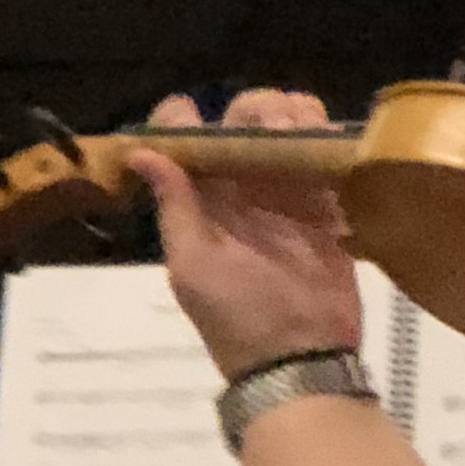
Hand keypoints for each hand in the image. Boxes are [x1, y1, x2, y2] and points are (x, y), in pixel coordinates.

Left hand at [125, 86, 364, 378]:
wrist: (301, 357)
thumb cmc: (239, 316)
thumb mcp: (196, 266)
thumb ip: (176, 208)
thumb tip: (139, 153)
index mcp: (200, 201)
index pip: (183, 143)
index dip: (182, 118)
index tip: (192, 108)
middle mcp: (239, 189)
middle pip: (241, 123)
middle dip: (253, 109)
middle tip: (272, 125)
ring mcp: (284, 194)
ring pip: (285, 129)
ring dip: (290, 114)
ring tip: (300, 128)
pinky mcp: (325, 204)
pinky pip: (322, 155)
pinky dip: (323, 135)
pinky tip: (323, 137)